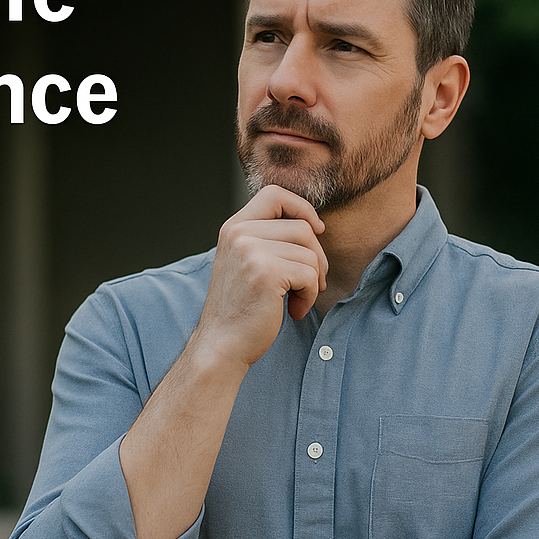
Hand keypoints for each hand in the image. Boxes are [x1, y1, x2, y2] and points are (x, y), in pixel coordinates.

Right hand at [192, 185, 326, 368]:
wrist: (222, 345)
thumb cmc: (240, 308)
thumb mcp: (246, 262)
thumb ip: (267, 239)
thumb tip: (315, 224)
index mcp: (233, 227)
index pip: (274, 194)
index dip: (302, 208)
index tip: (316, 230)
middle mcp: (239, 233)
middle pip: (302, 228)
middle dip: (316, 258)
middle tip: (309, 284)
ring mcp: (250, 251)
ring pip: (310, 253)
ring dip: (313, 281)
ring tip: (296, 300)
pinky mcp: (266, 272)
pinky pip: (310, 275)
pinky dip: (310, 296)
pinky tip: (293, 311)